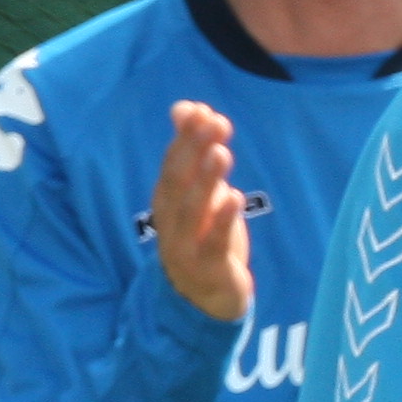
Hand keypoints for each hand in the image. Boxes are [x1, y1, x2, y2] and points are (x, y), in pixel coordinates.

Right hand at [152, 101, 251, 323]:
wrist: (206, 295)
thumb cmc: (203, 234)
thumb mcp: (201, 192)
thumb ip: (196, 153)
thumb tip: (188, 106)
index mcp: (168, 199)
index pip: (173, 162)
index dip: (186, 137)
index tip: (201, 110)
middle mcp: (170, 219)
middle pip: (179, 181)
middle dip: (194, 150)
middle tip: (214, 122)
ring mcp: (185, 245)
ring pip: (192, 210)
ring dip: (206, 180)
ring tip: (221, 152)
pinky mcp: (207, 267)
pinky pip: (212, 241)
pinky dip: (222, 219)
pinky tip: (234, 197)